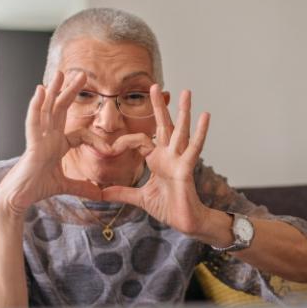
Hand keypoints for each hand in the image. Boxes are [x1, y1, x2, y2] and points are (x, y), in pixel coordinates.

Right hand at [0, 71, 104, 217]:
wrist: (19, 198)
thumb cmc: (36, 189)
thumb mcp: (65, 186)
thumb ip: (82, 188)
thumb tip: (99, 194)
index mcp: (56, 146)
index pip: (79, 134)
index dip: (96, 140)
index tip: (110, 150)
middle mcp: (47, 138)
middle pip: (60, 110)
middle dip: (70, 92)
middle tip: (82, 75)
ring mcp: (38, 139)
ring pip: (46, 109)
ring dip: (53, 91)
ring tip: (60, 73)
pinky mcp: (31, 145)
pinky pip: (33, 122)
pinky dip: (36, 106)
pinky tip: (40, 90)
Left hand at [102, 86, 211, 235]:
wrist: (185, 222)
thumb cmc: (168, 208)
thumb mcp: (139, 198)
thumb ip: (122, 192)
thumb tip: (101, 193)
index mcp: (157, 160)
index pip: (139, 140)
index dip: (123, 142)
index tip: (109, 148)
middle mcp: (169, 156)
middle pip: (163, 125)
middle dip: (158, 106)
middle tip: (154, 85)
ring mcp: (179, 160)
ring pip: (180, 131)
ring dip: (183, 111)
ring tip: (186, 92)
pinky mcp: (187, 168)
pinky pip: (195, 147)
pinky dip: (200, 132)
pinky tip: (205, 115)